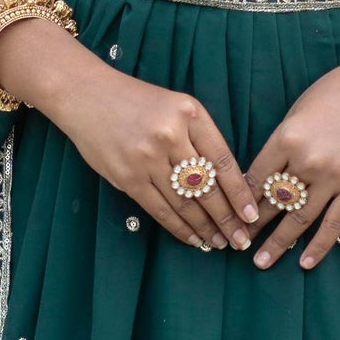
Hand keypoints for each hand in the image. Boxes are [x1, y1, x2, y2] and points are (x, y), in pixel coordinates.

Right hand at [0, 19, 257, 250]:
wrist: (86, 95)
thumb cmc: (138, 101)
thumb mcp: (178, 106)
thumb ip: (201, 138)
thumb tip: (228, 183)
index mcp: (190, 114)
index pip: (223, 162)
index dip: (240, 193)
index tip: (253, 215)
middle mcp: (170, 136)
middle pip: (206, 188)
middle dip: (227, 219)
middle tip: (241, 240)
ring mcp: (146, 158)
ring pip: (184, 203)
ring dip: (205, 228)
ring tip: (219, 243)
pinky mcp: (126, 177)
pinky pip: (159, 209)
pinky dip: (179, 228)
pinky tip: (193, 238)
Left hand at [243, 37, 339, 269]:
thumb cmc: (335, 93)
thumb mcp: (296, 112)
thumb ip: (281, 145)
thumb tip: (263, 178)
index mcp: (286, 138)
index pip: (255, 179)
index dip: (240, 201)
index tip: (230, 217)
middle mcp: (307, 161)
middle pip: (273, 202)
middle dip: (252, 226)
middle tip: (235, 244)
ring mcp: (334, 177)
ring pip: (299, 219)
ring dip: (278, 243)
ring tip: (260, 262)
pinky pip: (334, 223)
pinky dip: (319, 245)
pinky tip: (305, 262)